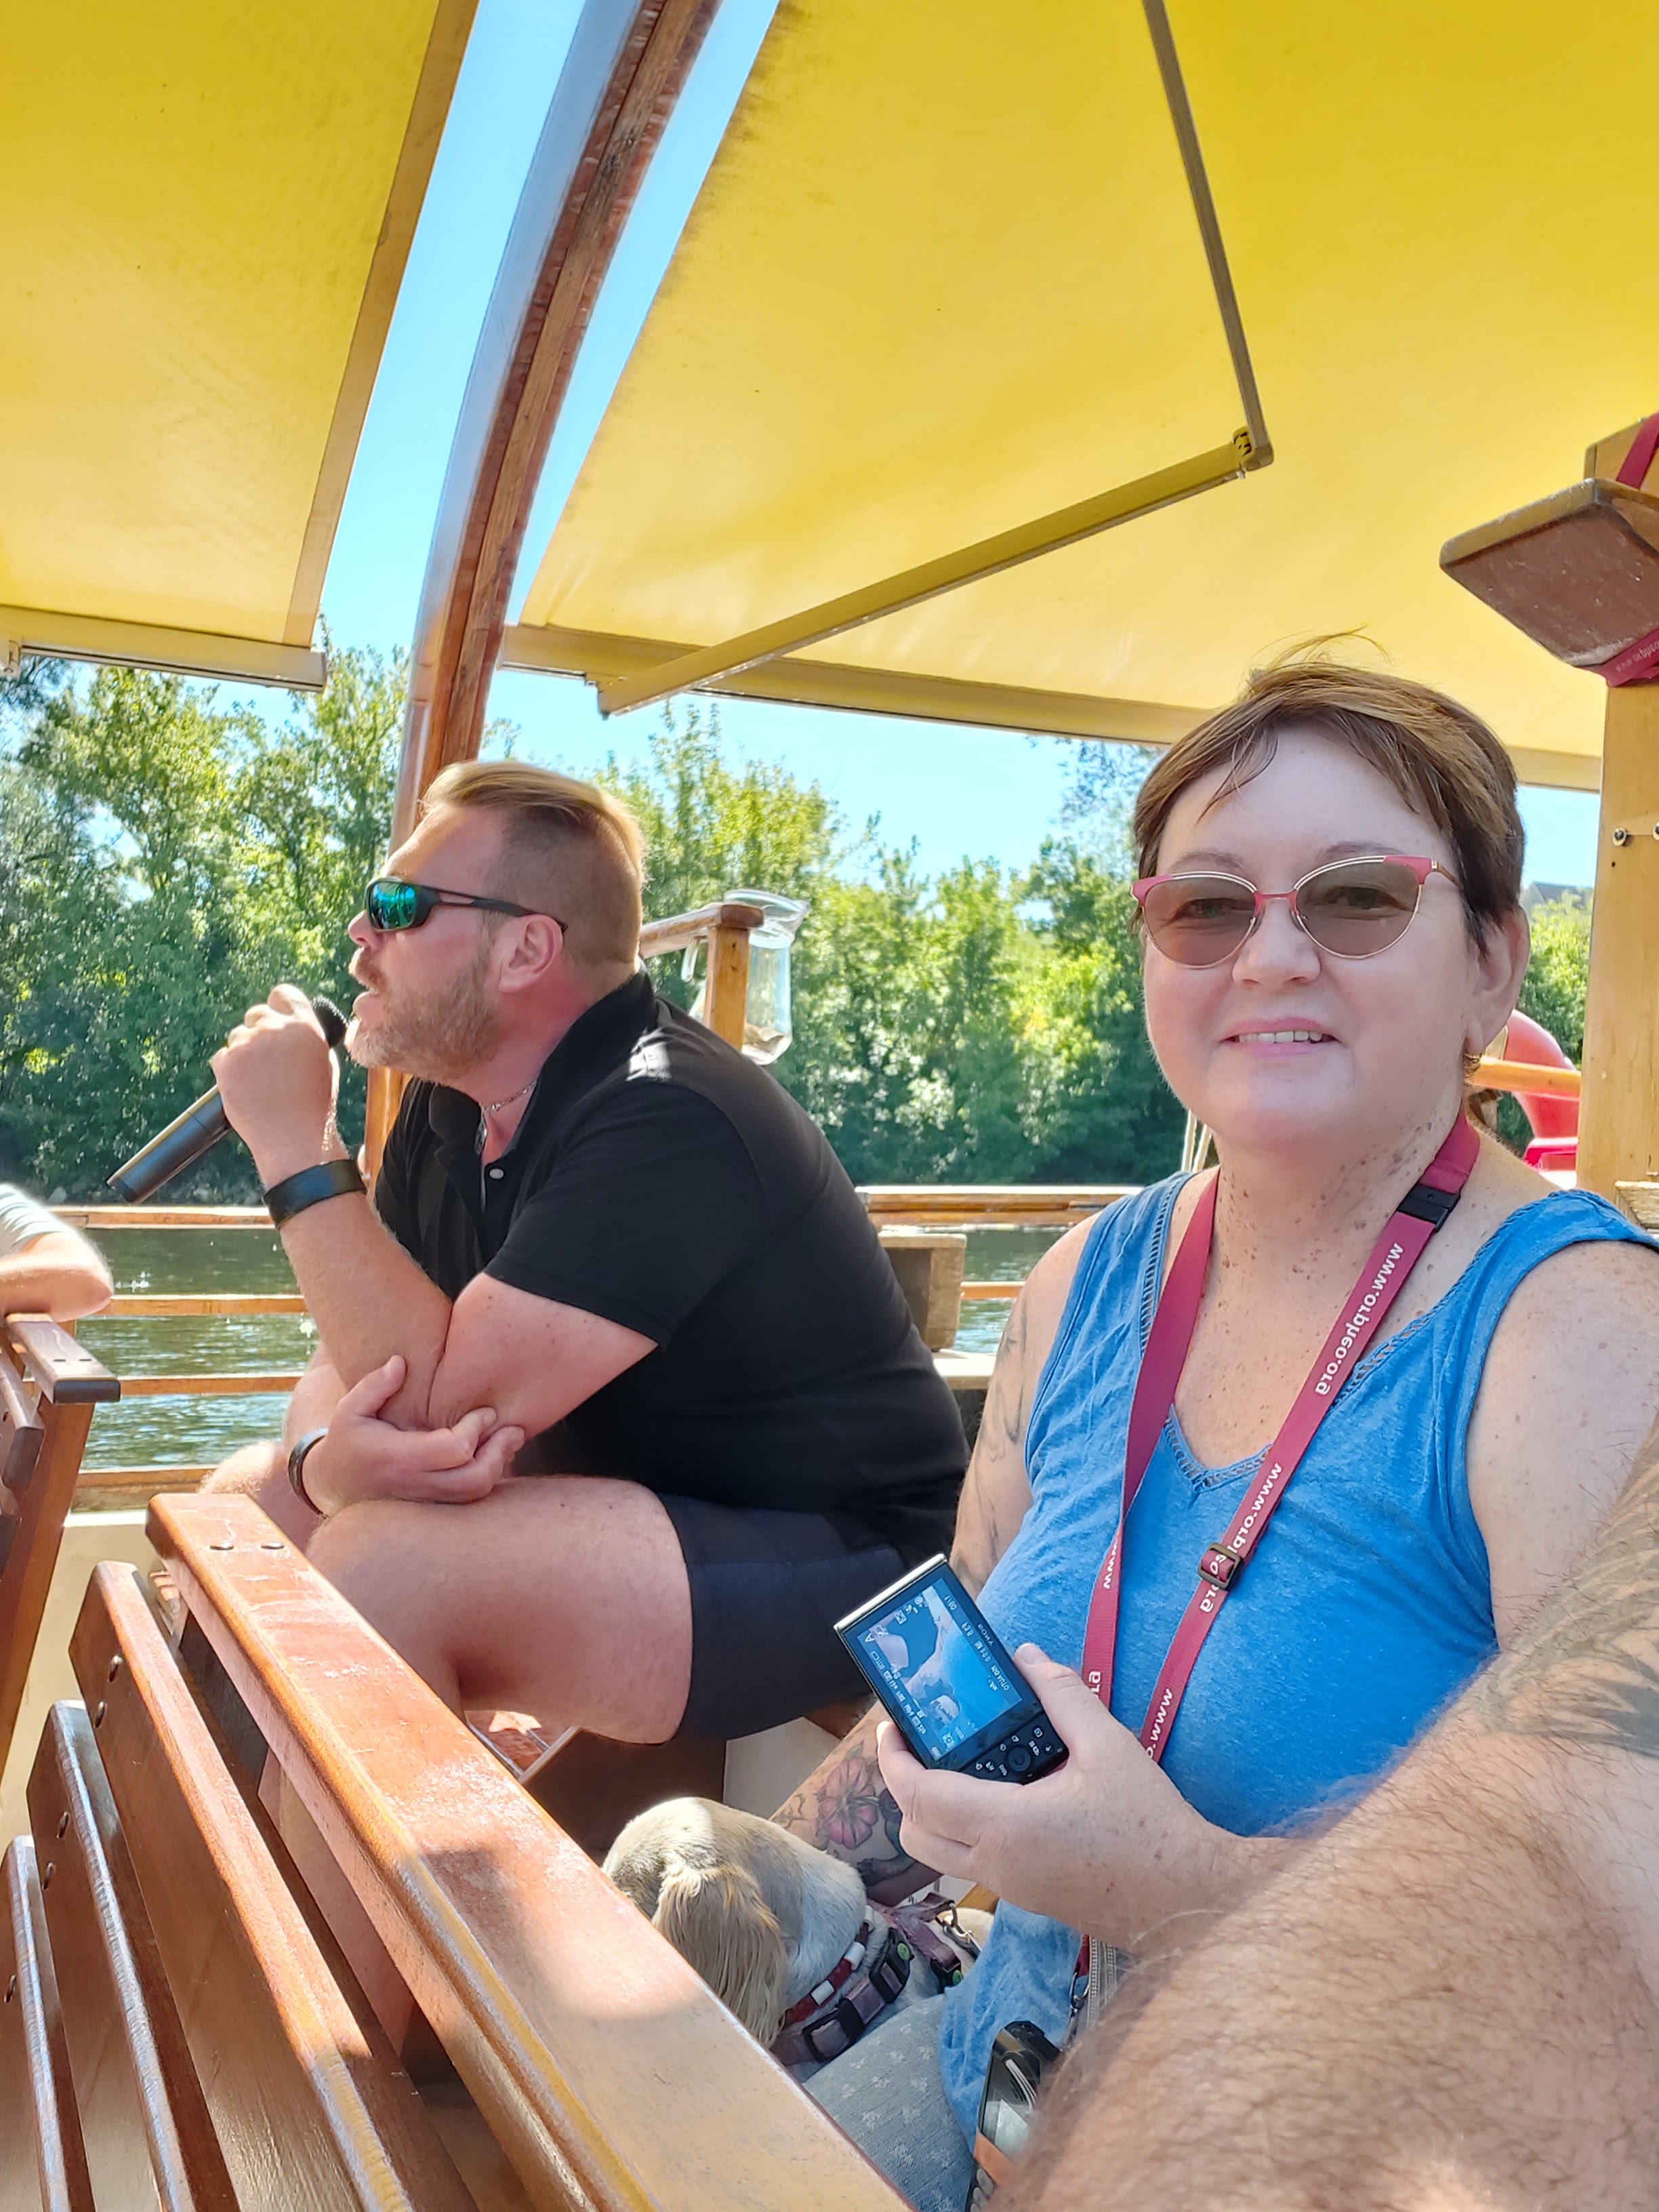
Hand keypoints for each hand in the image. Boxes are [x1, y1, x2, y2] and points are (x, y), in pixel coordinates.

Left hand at [212, 984, 340, 1185]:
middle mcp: (274, 1028)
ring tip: (261, 1083)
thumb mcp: (324, 1062)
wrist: (294, 1139)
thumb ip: (307, 1037)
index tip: (277, 1019)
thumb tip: (292, 1024)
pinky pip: (222, 1057)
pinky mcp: (225, 1063)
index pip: (283, 994)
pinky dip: (230, 1070)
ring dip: (245, 1053)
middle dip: (259, 1032)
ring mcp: (247, 1045)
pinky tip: (247, 1089)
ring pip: (237, 1036)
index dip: (279, 1006)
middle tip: (268, 1061)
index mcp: (304, 1026)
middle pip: (256, 1013)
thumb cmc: (314, 1105)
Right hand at [303, 1355, 525, 1514]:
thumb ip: (374, 1386)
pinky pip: (470, 1499)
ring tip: (510, 1439)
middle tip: (513, 1429)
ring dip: (499, 1466)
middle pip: (475, 1480)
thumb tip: (399, 1363)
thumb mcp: (349, 1410)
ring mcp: (427, 1500)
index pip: (454, 1449)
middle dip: (500, 1452)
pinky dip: (488, 1478)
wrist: (335, 1485)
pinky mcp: (434, 1506)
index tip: (486, 1411)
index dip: (476, 1429)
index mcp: (399, 1458)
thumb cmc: (347, 1441)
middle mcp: (417, 1484)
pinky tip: (495, 1455)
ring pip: (476, 1494)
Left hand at [876, 1645, 1267, 1945]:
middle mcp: (995, 1865)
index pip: (920, 1795)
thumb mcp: (1108, 1745)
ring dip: (932, 1811)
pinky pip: (973, 1864)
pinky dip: (964, 1829)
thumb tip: (1027, 1658)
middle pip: (915, 1833)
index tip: (891, 1725)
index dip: (894, 1758)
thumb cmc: (1148, 1824)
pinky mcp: (1029, 1897)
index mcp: (1005, 1826)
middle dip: (904, 1787)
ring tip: (959, 1763)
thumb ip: (1062, 1695)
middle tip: (921, 1744)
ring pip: (941, 1855)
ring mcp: (1011, 1888)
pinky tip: (1003, 1790)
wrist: (1187, 1898)